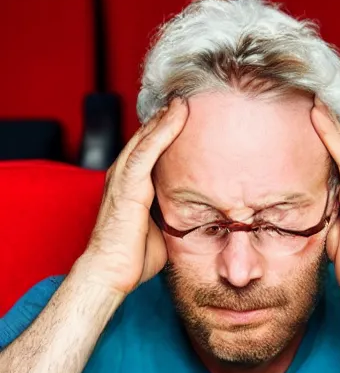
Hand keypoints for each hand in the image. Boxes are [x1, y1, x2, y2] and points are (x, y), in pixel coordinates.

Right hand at [80, 98, 188, 295]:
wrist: (111, 273)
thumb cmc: (132, 259)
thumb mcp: (160, 231)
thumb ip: (171, 217)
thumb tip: (194, 218)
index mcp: (130, 188)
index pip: (148, 153)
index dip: (164, 135)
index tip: (184, 121)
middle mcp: (123, 178)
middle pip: (146, 140)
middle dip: (164, 119)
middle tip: (185, 100)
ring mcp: (123, 179)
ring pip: (146, 138)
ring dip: (165, 117)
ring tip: (184, 100)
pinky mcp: (127, 185)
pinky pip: (147, 150)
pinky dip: (162, 130)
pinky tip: (177, 114)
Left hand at [311, 99, 339, 317]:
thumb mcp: (339, 246)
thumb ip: (331, 225)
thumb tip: (317, 214)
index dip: (327, 143)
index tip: (307, 123)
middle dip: (330, 124)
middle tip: (310, 99)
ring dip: (331, 122)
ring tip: (312, 98)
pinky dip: (333, 138)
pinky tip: (319, 119)